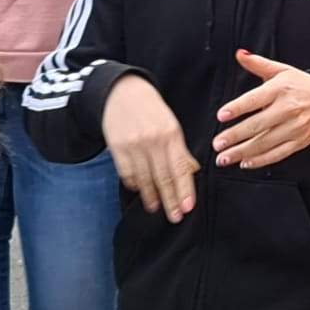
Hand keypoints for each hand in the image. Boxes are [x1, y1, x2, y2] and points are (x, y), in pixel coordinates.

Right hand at [102, 77, 197, 221]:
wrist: (121, 91)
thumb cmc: (151, 109)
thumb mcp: (170, 124)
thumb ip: (180, 149)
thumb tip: (192, 171)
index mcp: (171, 134)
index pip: (180, 168)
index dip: (185, 190)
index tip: (188, 207)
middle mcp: (153, 141)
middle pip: (164, 177)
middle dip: (171, 200)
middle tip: (176, 217)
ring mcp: (134, 145)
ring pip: (145, 178)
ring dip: (152, 197)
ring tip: (157, 209)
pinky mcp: (117, 148)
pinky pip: (127, 173)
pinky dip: (134, 184)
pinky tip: (140, 191)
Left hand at [214, 49, 309, 168]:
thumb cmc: (300, 85)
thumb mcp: (281, 70)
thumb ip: (258, 64)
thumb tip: (240, 54)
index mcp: (281, 89)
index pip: (255, 99)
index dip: (238, 107)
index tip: (221, 116)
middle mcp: (288, 108)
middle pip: (258, 124)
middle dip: (235, 135)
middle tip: (217, 143)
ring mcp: (295, 127)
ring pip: (265, 142)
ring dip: (242, 152)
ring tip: (224, 158)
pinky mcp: (300, 141)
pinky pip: (278, 153)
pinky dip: (261, 160)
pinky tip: (245, 163)